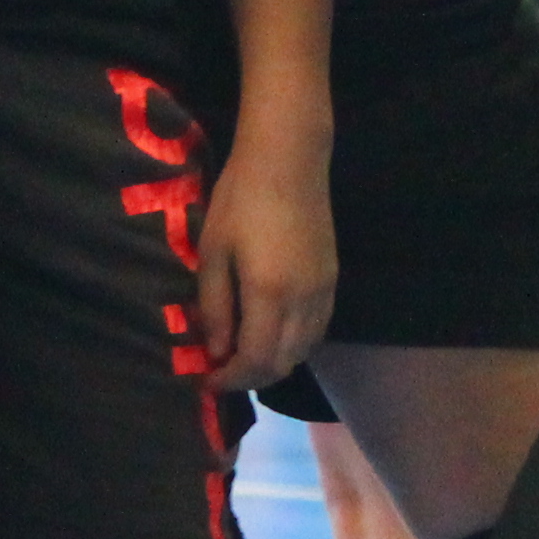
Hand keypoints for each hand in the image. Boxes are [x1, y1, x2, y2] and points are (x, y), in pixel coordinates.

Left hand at [195, 128, 336, 391]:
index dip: (229, 379)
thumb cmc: (240, 199)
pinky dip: (294, 343)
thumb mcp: (213, 252)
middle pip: (282, 363)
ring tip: (244, 350)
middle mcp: (303, 301)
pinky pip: (317, 329)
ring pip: (304, 350)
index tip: (206, 378)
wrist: (288, 159)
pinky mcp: (332, 279)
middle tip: (221, 368)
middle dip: (250, 376)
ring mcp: (323, 290)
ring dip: (274, 361)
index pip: (254, 361)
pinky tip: (272, 329)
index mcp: (269, 294)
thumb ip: (215, 308)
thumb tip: (217, 352)